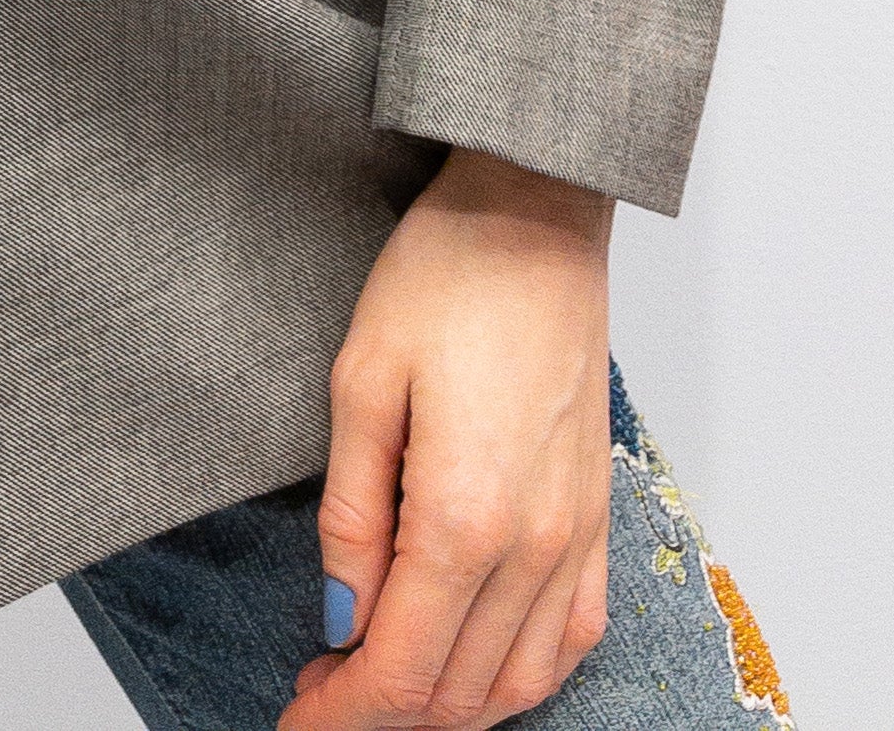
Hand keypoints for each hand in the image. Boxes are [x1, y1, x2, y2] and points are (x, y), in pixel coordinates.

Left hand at [281, 150, 613, 729]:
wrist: (536, 213)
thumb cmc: (446, 275)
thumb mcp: (360, 383)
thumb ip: (351, 517)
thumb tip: (340, 621)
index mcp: (464, 518)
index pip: (400, 673)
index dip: (339, 716)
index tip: (294, 719)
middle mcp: (533, 546)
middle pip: (456, 694)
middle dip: (379, 712)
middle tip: (320, 687)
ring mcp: (577, 536)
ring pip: (517, 684)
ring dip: (447, 704)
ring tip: (381, 676)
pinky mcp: (599, 516)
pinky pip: (572, 639)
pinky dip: (519, 676)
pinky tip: (474, 661)